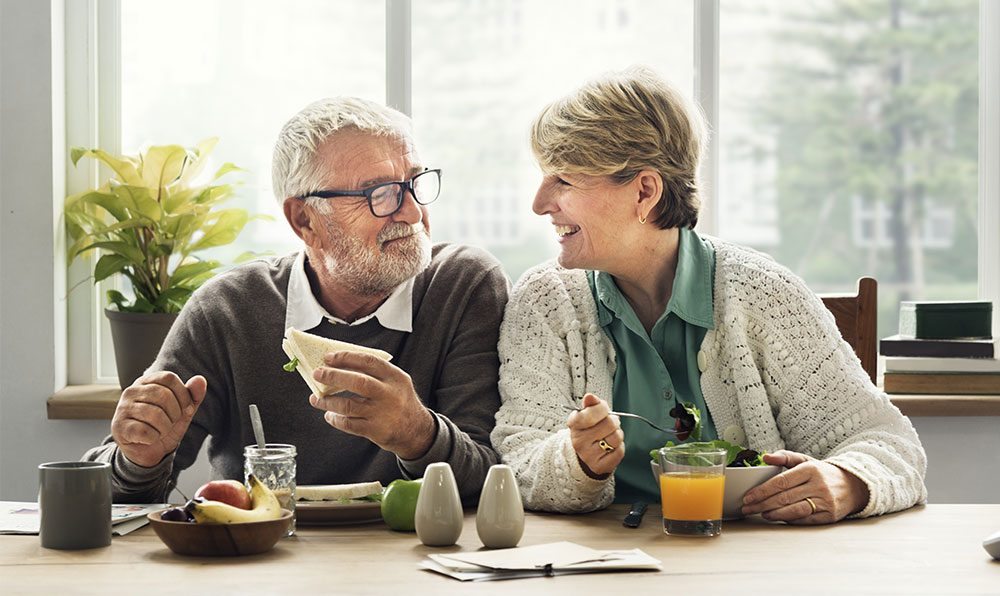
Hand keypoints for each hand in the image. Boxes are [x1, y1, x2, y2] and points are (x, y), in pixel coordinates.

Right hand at [111, 372, 206, 467]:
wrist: (147, 451)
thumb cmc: (164, 425)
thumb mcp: (183, 410)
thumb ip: (193, 395)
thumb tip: (200, 380)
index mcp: (147, 381)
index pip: (169, 378)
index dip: (183, 395)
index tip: (185, 409)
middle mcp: (132, 391)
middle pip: (164, 395)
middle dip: (175, 414)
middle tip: (170, 423)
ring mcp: (122, 408)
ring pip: (155, 414)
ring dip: (165, 428)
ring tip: (160, 430)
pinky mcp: (119, 427)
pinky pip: (144, 431)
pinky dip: (153, 438)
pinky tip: (149, 438)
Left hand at [308, 350, 435, 459]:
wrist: (417, 431)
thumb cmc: (400, 403)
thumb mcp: (396, 383)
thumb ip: (375, 374)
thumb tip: (340, 366)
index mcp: (395, 377)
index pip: (369, 361)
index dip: (347, 358)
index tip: (329, 357)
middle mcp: (390, 394)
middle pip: (358, 382)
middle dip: (333, 376)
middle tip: (317, 373)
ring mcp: (383, 413)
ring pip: (348, 405)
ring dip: (328, 401)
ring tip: (316, 398)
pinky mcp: (376, 430)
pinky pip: (350, 424)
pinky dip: (336, 419)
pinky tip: (330, 415)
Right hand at [567, 393, 624, 477]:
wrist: (585, 453)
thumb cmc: (590, 429)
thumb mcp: (587, 414)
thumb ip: (591, 404)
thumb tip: (590, 397)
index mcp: (574, 424)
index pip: (594, 411)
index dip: (603, 408)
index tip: (602, 410)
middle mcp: (578, 441)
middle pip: (610, 424)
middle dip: (614, 422)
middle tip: (609, 424)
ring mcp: (588, 455)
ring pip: (616, 438)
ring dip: (618, 435)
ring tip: (609, 435)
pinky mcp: (598, 466)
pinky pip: (619, 452)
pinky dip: (619, 447)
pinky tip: (610, 447)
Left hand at [740, 450, 869, 523]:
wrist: (853, 486)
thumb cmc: (822, 473)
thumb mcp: (805, 460)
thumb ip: (784, 456)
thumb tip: (765, 457)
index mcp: (810, 469)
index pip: (781, 481)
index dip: (762, 490)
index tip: (749, 496)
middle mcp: (818, 485)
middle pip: (785, 497)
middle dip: (762, 503)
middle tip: (747, 507)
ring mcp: (825, 501)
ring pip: (794, 510)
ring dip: (774, 513)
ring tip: (761, 513)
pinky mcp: (829, 516)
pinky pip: (805, 519)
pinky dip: (789, 519)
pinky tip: (777, 517)